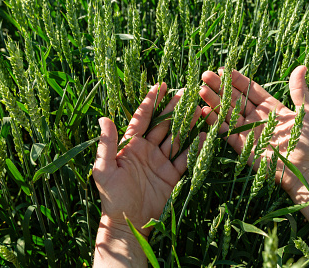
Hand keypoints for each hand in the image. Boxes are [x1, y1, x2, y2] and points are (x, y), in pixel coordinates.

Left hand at [93, 83, 201, 237]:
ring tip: (200, 109)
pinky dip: (195, 147)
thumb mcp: (104, 169)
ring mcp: (160, 161)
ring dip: (187, 124)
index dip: (151, 102)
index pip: (142, 118)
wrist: (128, 223)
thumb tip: (104, 118)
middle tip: (188, 93)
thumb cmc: (111, 196)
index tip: (160, 85)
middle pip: (163, 124)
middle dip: (175, 108)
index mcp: (130, 145)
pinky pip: (185, 157)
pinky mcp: (172, 175)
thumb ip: (107, 144)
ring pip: (176, 137)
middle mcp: (147, 150)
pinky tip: (204, 135)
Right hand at [199, 66, 308, 193]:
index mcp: (271, 107)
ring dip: (213, 101)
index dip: (237, 79)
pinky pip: (224, 131)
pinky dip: (213, 121)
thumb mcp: (307, 112)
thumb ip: (299, 90)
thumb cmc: (308, 142)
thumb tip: (301, 66)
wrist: (302, 170)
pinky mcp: (240, 145)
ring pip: (227, 112)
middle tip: (205, 75)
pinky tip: (203, 111)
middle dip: (220, 87)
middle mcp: (256, 117)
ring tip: (200, 89)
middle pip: (235, 98)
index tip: (223, 69)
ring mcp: (247, 131)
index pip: (250, 89)